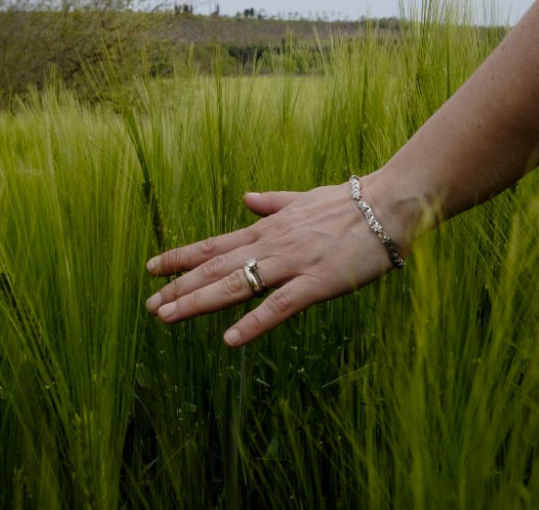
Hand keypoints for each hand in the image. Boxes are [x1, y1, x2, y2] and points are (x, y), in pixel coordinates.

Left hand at [144, 175, 406, 346]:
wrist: (390, 203)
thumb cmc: (352, 202)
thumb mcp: (304, 198)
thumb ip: (273, 202)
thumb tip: (247, 198)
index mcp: (268, 229)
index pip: (215, 245)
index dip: (181, 258)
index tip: (152, 268)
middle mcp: (272, 245)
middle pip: (216, 268)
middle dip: (179, 287)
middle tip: (149, 305)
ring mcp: (292, 264)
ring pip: (236, 285)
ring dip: (199, 301)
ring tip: (167, 317)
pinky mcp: (317, 283)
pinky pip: (280, 306)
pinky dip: (254, 323)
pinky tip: (231, 340)